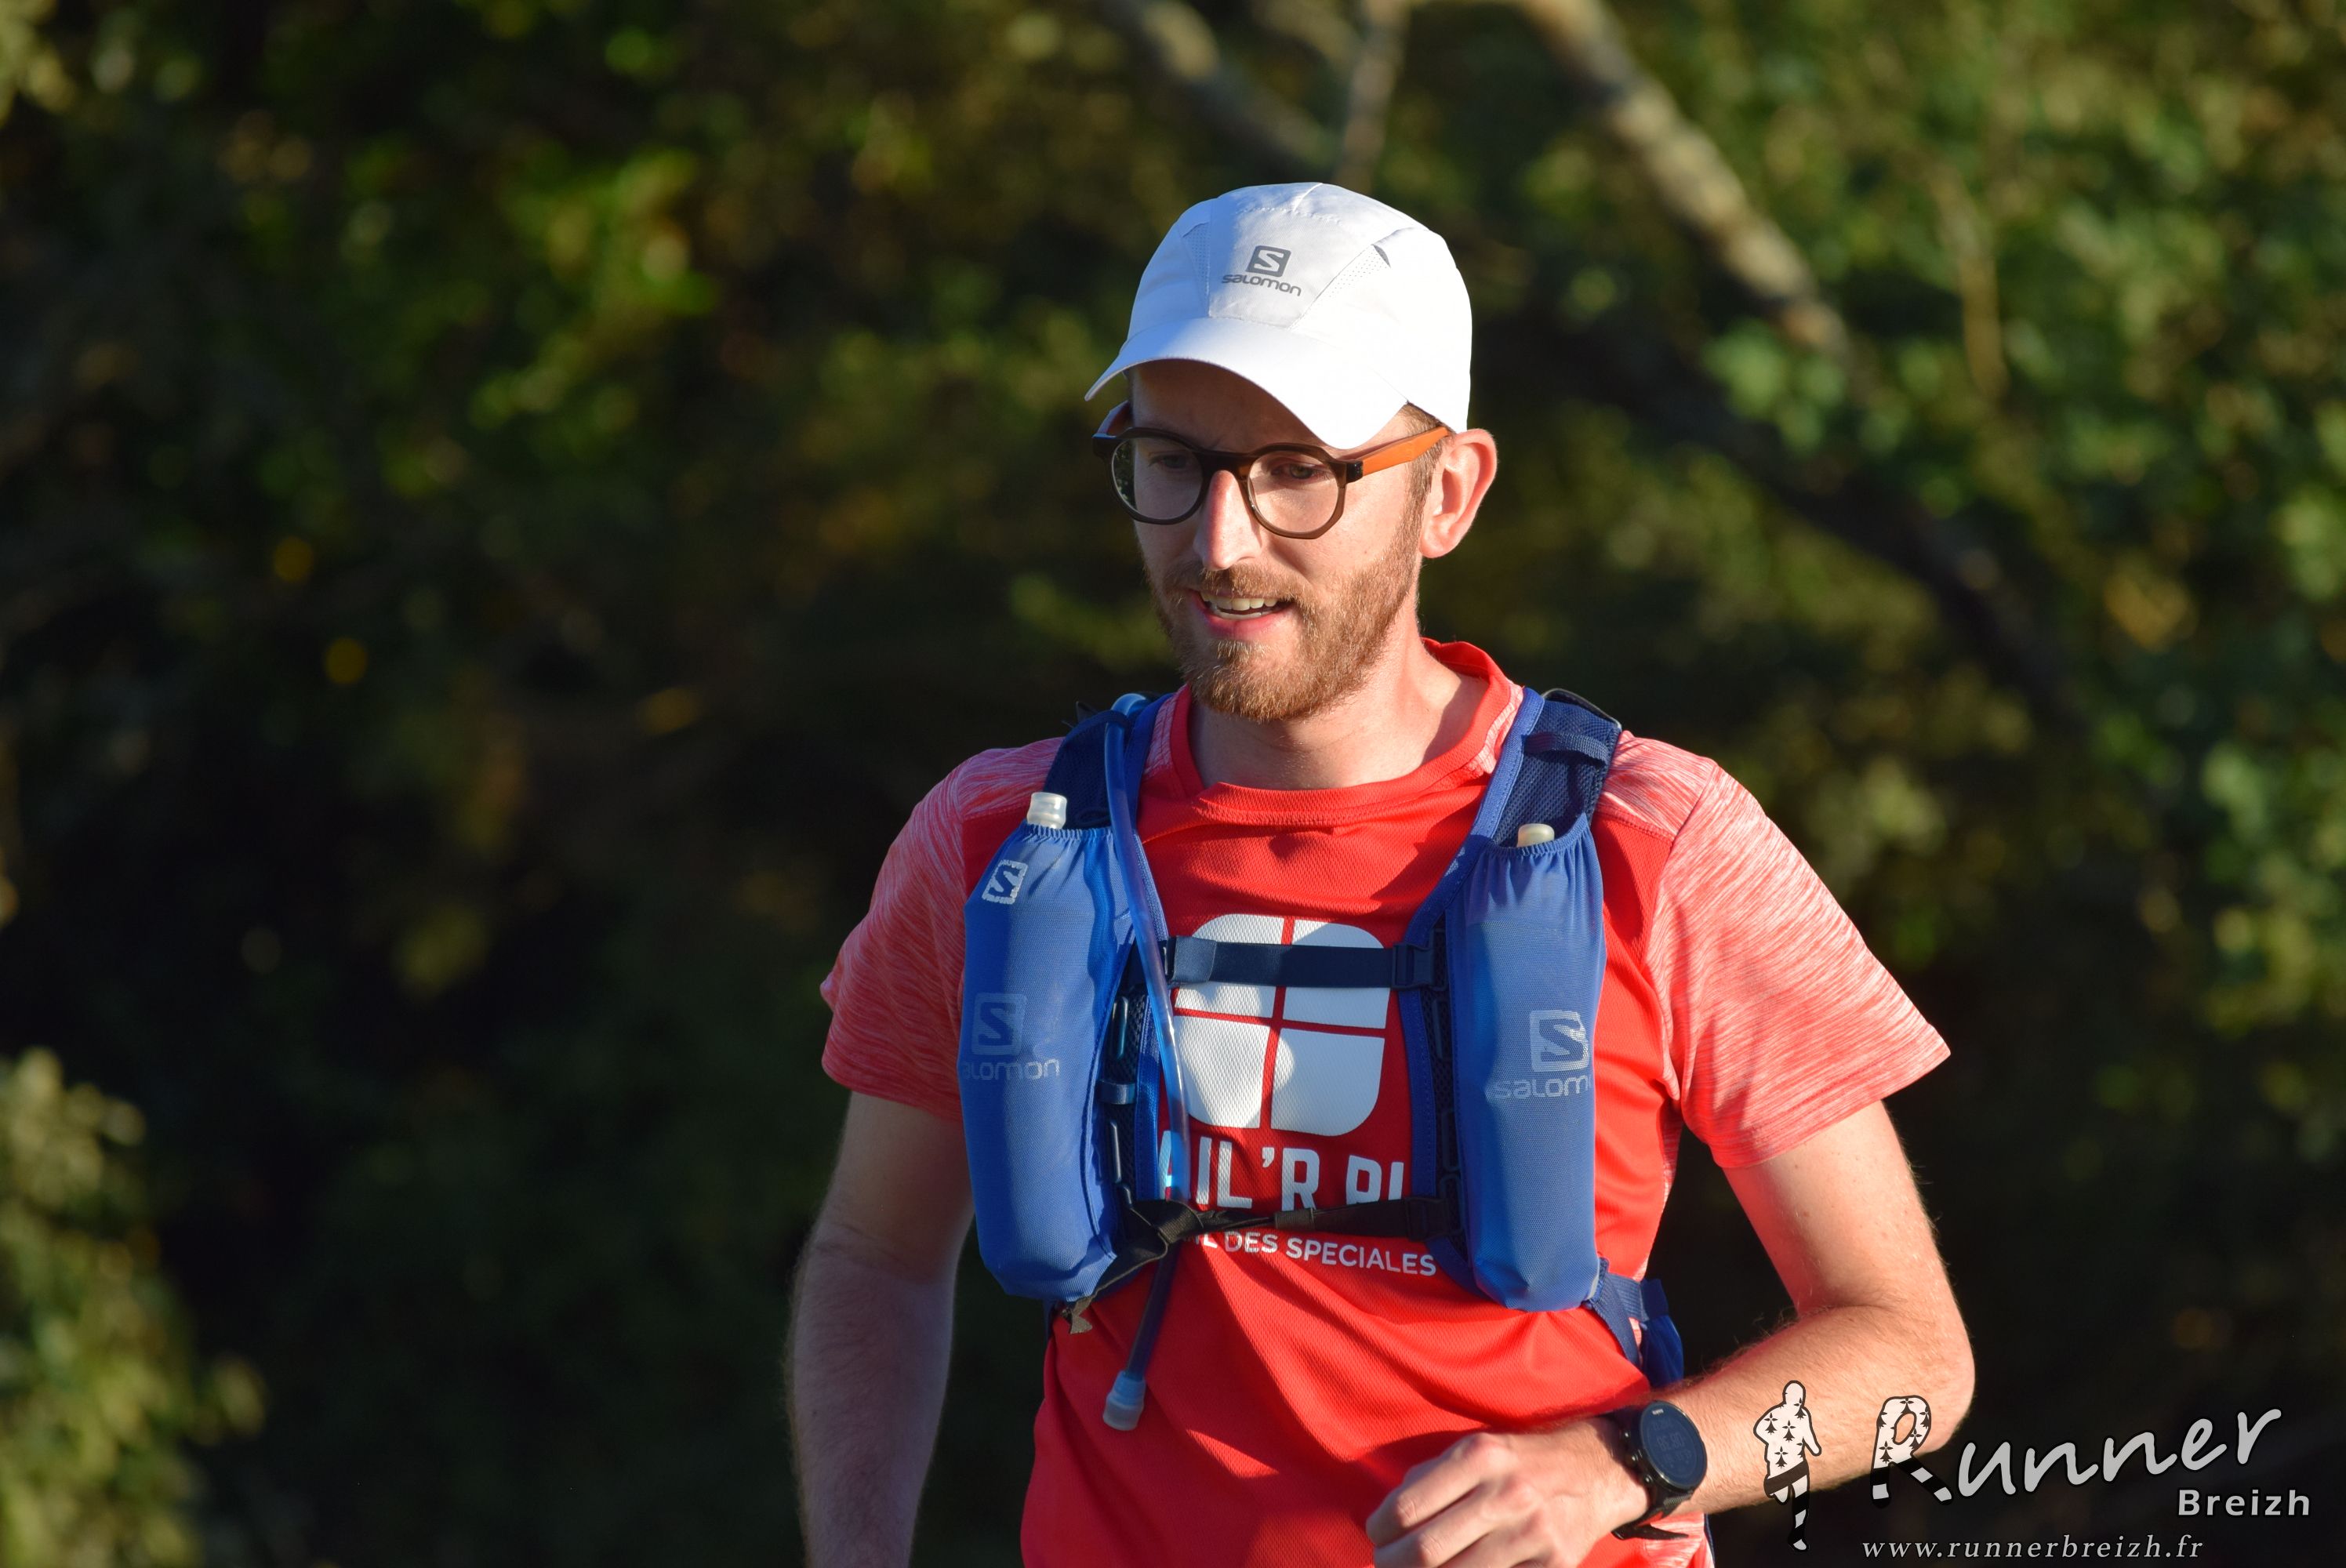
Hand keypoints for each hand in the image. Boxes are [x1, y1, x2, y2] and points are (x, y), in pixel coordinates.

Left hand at [1363, 1420, 1649, 1566]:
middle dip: (1392, 1564)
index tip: (1376, 1537)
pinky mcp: (1553, 1565)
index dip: (1379, 1530)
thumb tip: (1385, 1522)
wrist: (1594, 1470)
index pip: (1407, 1507)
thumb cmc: (1519, 1462)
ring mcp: (1532, 1534)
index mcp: (1478, 1458)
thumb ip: (1429, 1479)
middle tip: (1385, 1565)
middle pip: (1426, 1550)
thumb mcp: (1476, 1449)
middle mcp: (1505, 1494)